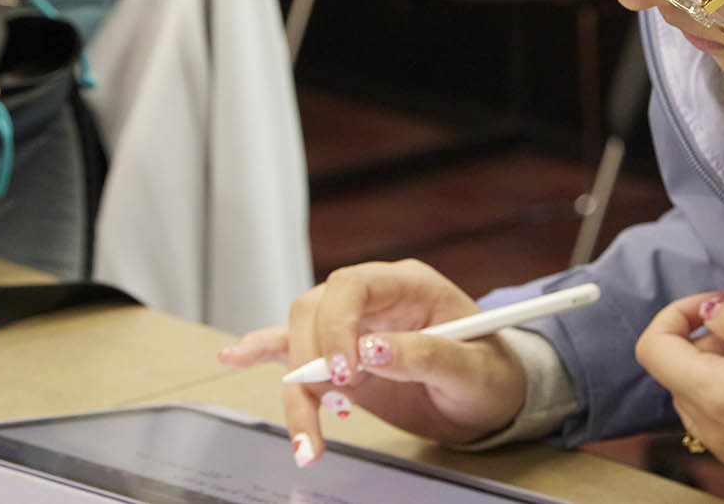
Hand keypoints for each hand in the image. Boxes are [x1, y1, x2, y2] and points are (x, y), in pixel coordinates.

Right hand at [218, 260, 526, 465]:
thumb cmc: (489, 374)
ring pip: (297, 337)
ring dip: (292, 386)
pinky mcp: (338, 354)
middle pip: (314, 311)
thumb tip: (371, 351)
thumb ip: (424, 355)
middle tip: (329, 412)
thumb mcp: (471, 368)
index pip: (352, 285)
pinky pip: (292, 345)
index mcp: (409, 285)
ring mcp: (352, 325)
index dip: (337, 325)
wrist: (489, 397)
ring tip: (307, 439)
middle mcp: (374, 299)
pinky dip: (262, 351)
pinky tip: (234, 357)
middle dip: (309, 364)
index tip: (343, 374)